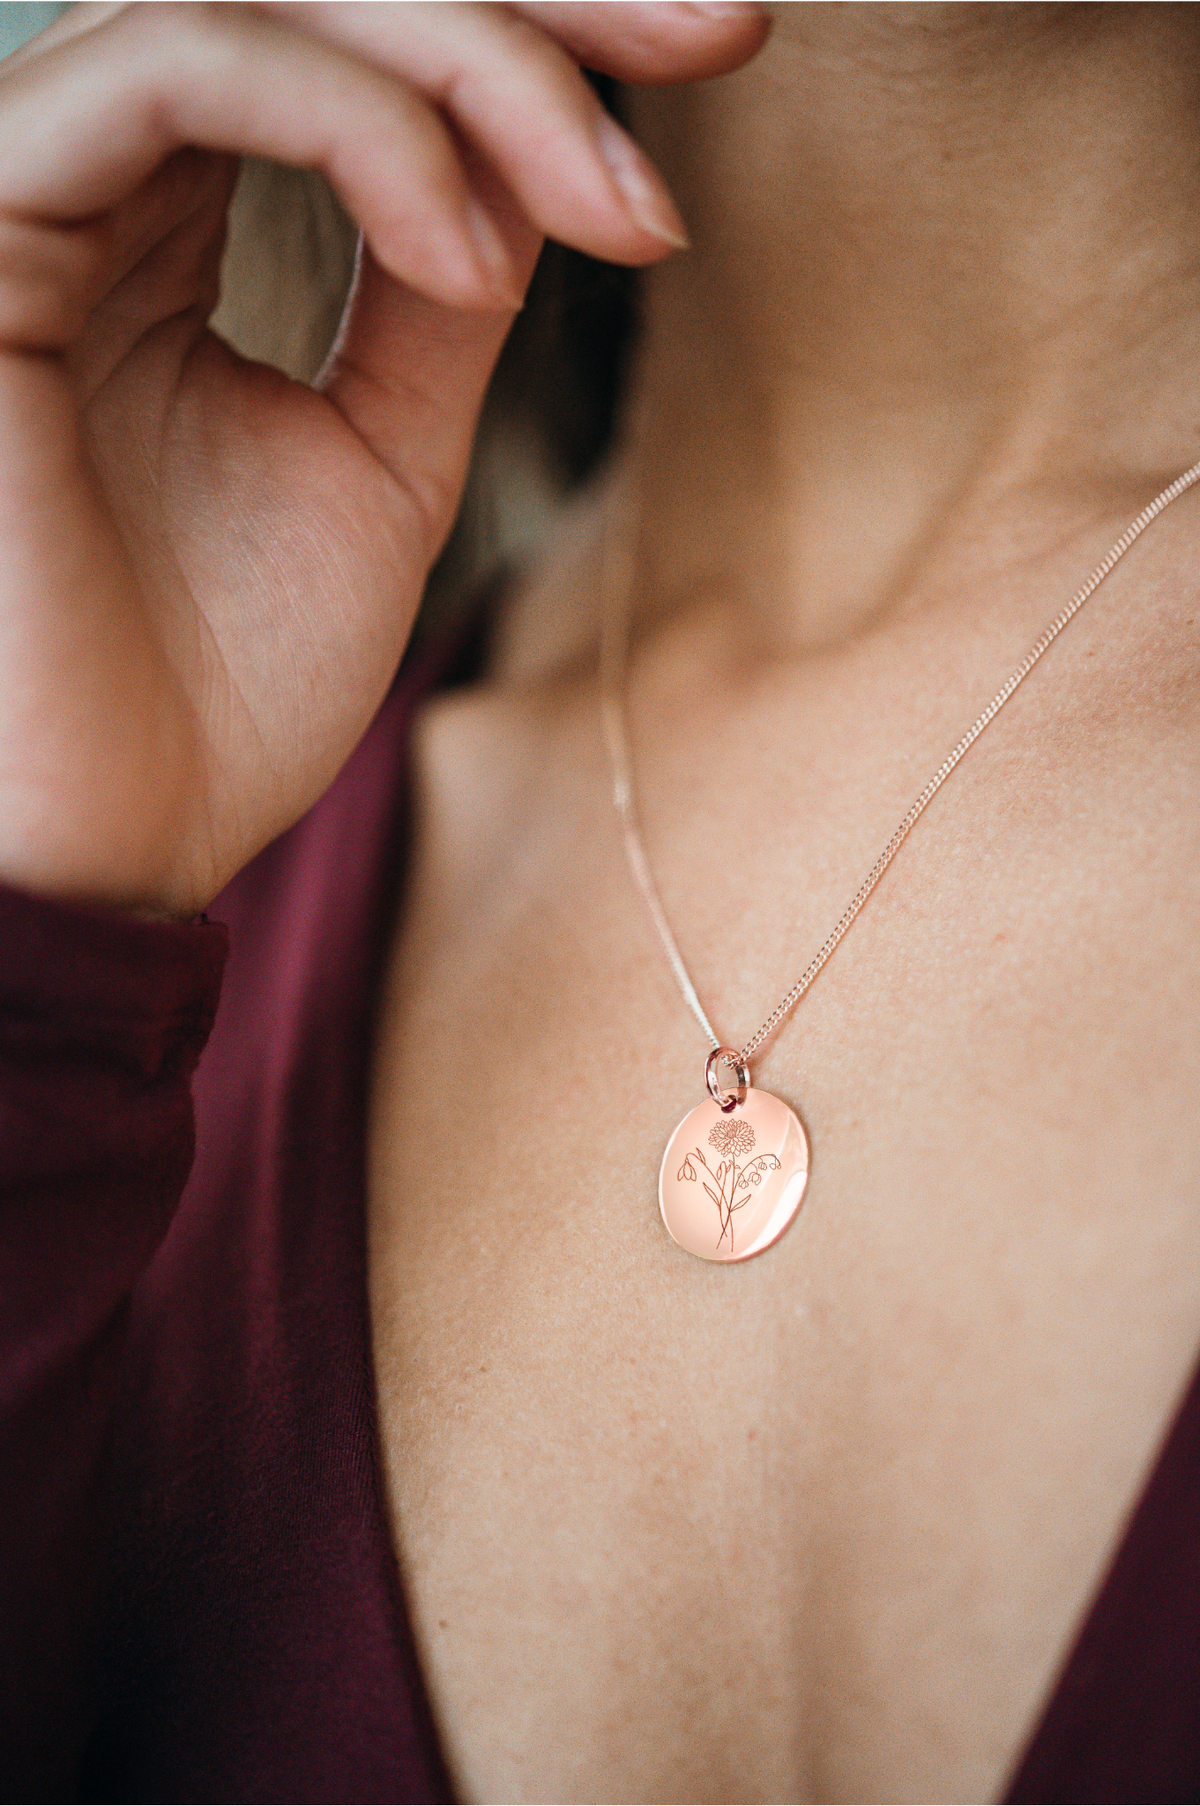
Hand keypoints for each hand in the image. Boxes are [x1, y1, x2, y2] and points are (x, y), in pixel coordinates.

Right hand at [0, 0, 765, 914]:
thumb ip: (436, 292)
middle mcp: (96, 188)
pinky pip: (168, 74)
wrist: (119, 846)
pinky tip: (471, 258)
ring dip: (475, 66)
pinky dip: (356, 129)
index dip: (539, 23)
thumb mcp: (381, 460)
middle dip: (539, 2)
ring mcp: (32, 200)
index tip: (721, 46)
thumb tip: (548, 156)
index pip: (353, 46)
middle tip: (718, 38)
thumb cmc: (228, 690)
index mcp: (166, 233)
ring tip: (609, 208)